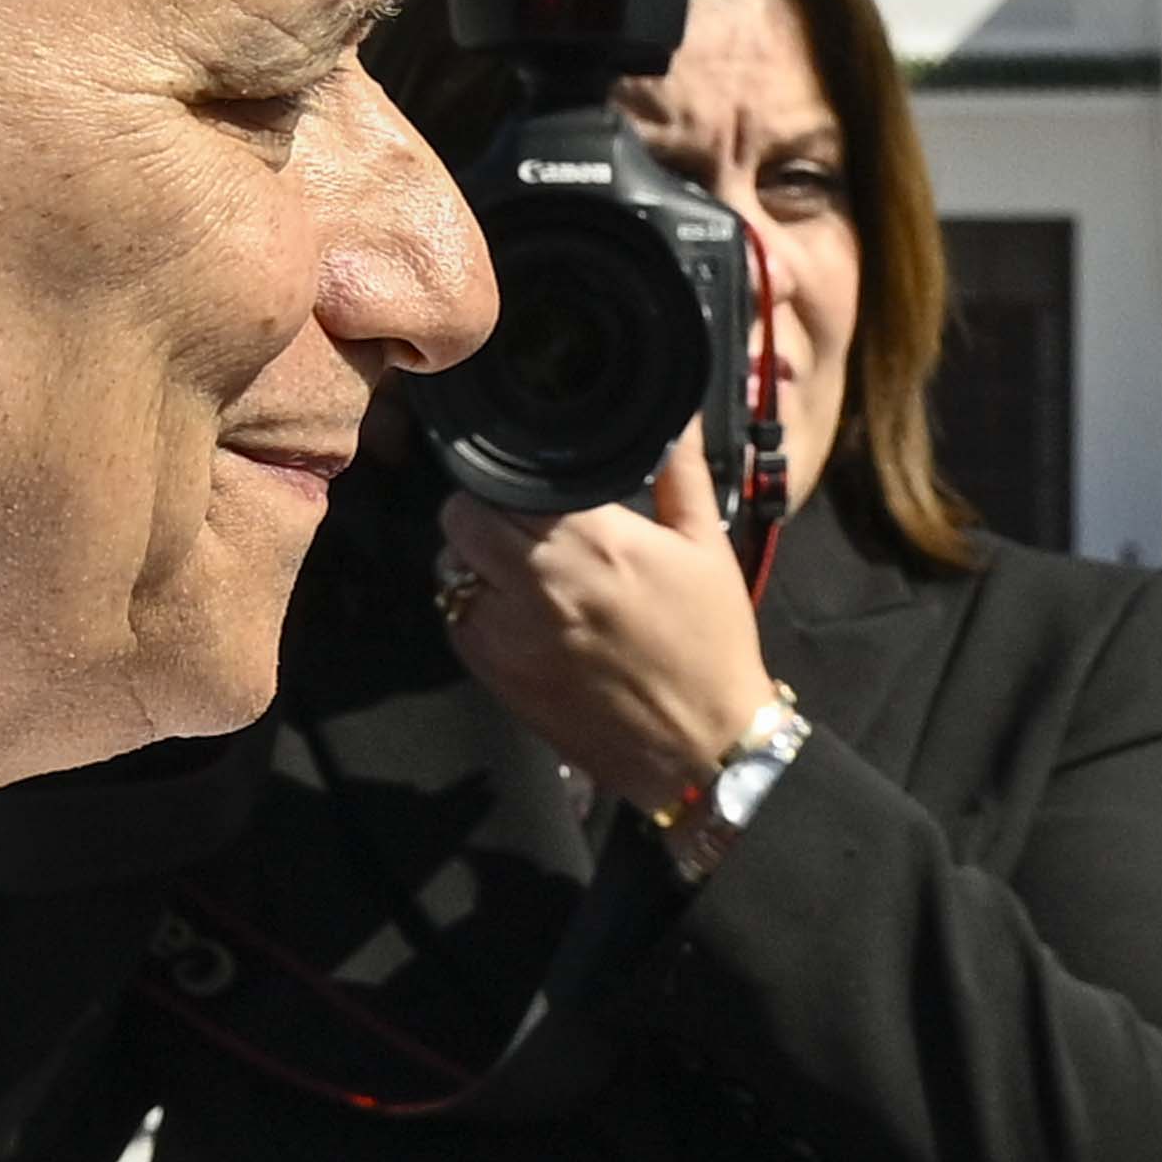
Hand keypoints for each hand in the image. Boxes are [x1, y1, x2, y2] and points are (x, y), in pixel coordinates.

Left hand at [439, 456, 778, 822]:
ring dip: (474, 558)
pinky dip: (475, 608)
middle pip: (463, 516)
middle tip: (516, 517)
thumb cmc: (709, 643)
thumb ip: (680, 471)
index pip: (509, 479)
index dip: (512, 473)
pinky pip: (458, 620)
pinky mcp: (496, 675)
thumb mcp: (706, 548)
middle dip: (483, 508)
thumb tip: (676, 413)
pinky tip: (514, 611)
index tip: (528, 478)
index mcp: (593, 540)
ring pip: (452, 567)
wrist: (701, 749)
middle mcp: (539, 581)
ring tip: (514, 564)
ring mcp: (510, 632)